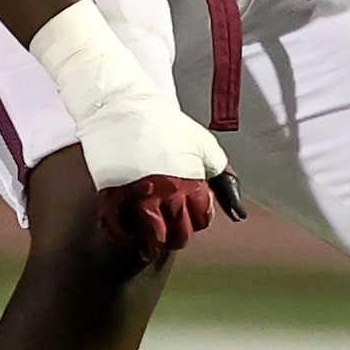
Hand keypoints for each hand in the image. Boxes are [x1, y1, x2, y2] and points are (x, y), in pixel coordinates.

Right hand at [81, 89, 246, 258]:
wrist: (123, 106)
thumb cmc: (165, 125)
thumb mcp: (205, 145)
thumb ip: (223, 179)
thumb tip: (238, 213)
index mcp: (192, 182)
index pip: (200, 222)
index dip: (195, 221)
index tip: (187, 215)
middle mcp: (167, 193)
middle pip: (177, 235)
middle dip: (176, 237)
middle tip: (169, 232)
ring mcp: (137, 195)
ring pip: (149, 238)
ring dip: (151, 244)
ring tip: (149, 243)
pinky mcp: (111, 193)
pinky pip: (116, 228)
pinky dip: (122, 235)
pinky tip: (127, 231)